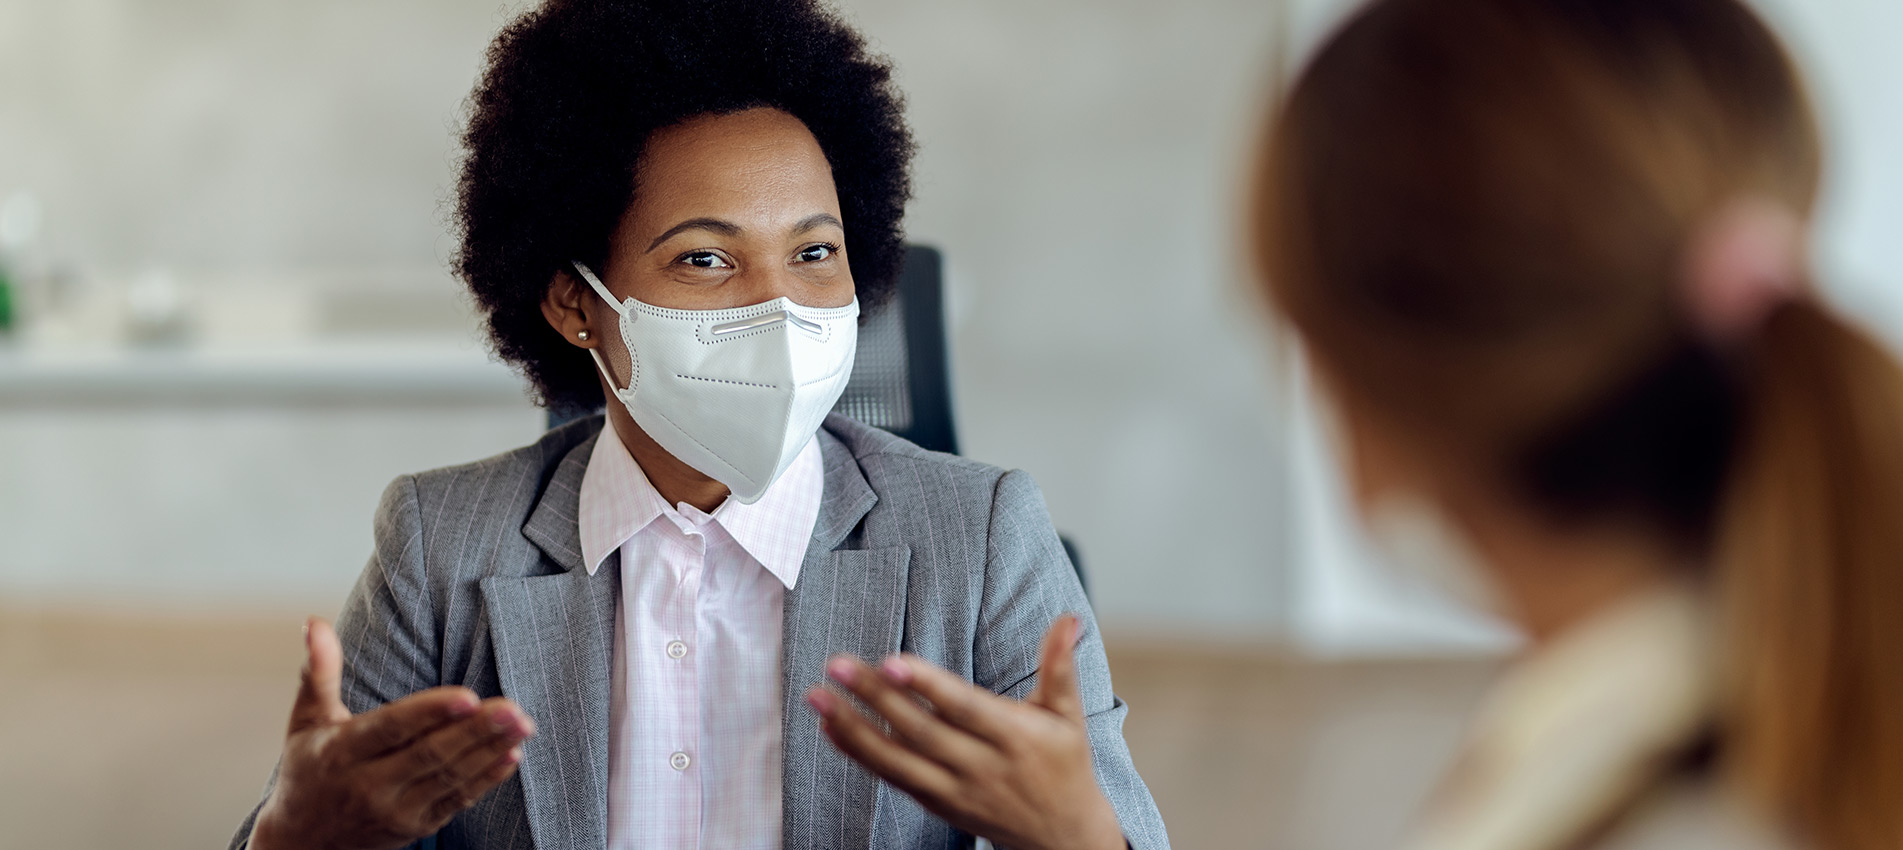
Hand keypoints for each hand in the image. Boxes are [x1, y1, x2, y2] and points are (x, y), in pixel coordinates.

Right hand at [249, 618, 535, 849]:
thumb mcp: (306, 721)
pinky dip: (486, 780)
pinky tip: (511, 756)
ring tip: (523, 724)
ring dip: (490, 751)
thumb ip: (320, 671)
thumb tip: (315, 622)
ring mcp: (395, 809)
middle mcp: (369, 784)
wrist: (302, 843)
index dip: (430, 713)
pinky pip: (457, 802)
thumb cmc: (308, 771)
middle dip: (475, 731)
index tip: (468, 697)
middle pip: (430, 754)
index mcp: (342, 752)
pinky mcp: (415, 827)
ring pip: (450, 778)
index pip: (391, 729)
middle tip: (513, 707)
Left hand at [807, 614, 1124, 849]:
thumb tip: (1070, 617)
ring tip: (817, 695)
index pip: (963, 707)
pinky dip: (858, 754)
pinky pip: (892, 778)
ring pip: (896, 760)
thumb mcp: (1067, 715)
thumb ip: (1060, 664)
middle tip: (838, 664)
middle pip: (920, 730)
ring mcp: (955, 790)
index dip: (928, 685)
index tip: (892, 659)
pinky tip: (830, 728)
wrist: (1062, 838)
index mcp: (1013, 737)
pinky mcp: (937, 805)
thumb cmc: (1064, 764)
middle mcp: (980, 766)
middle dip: (875, 697)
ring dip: (852, 728)